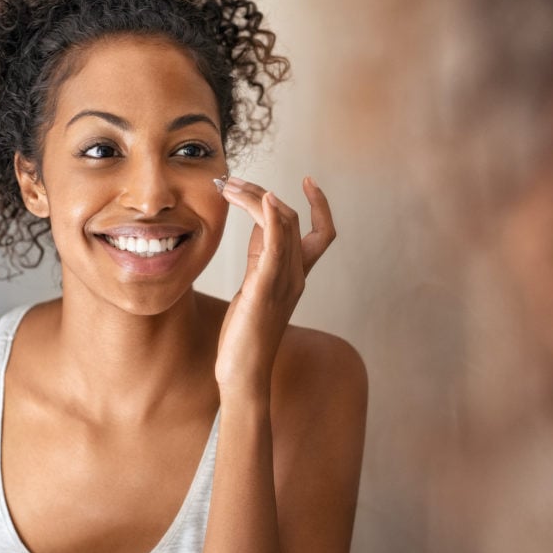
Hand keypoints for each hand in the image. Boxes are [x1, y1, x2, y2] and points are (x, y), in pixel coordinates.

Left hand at [215, 176, 335, 398]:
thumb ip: (260, 255)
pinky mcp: (265, 288)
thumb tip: (258, 221)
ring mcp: (284, 281)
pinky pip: (276, 245)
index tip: (308, 180)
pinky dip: (271, 217)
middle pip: (292, 219)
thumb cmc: (246, 333)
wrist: (243, 372)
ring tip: (230, 186)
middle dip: (263, 193)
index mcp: (297, 275)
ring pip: (282, 225)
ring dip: (257, 197)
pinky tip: (263, 199)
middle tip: (232, 182)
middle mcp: (296, 275)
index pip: (322, 232)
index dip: (321, 205)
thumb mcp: (254, 285)